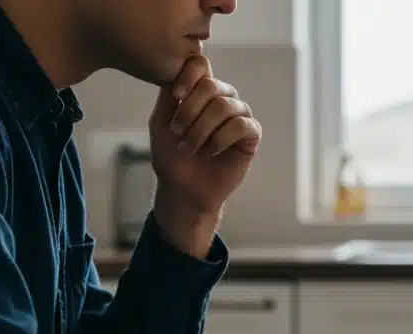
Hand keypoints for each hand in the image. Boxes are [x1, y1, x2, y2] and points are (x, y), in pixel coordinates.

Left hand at [148, 55, 261, 257]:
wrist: (184, 189)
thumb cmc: (171, 157)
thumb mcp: (161, 121)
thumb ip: (169, 95)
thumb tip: (181, 68)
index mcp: (200, 91)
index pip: (200, 64)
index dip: (187, 76)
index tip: (175, 97)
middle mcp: (222, 98)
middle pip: (211, 84)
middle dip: (190, 110)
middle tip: (177, 132)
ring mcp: (239, 115)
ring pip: (225, 105)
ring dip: (202, 129)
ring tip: (190, 148)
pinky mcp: (251, 134)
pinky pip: (241, 125)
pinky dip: (221, 139)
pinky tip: (210, 152)